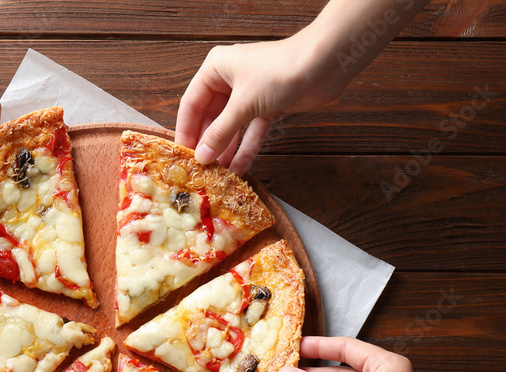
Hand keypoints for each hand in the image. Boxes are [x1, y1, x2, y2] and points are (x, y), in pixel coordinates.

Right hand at [175, 36, 344, 174]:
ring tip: (218, 174)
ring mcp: (249, 94)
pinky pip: (251, 131)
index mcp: (216, 69)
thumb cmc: (279, 72)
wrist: (323, 65)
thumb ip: (220, 132)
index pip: (191, 103)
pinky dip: (246, 148)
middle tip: (200, 168)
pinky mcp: (268, 107)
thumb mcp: (243, 104)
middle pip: (211, 117)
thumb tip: (201, 157)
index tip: (182, 154)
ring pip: (232, 127)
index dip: (186, 130)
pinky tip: (239, 168)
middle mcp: (230, 80)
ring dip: (226, 149)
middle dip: (208, 143)